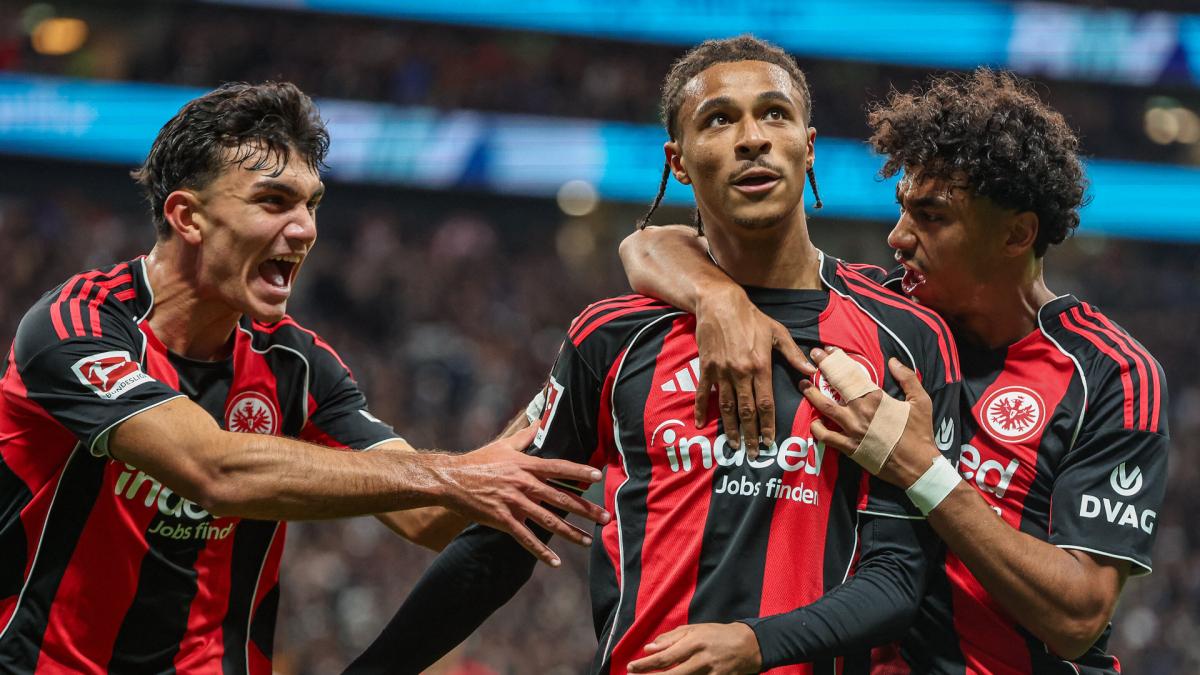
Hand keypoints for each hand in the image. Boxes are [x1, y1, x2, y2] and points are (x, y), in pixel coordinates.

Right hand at [438, 424, 609, 565]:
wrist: (451, 479)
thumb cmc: (478, 461)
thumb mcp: (503, 445)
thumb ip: (525, 436)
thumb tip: (539, 421)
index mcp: (526, 465)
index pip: (559, 468)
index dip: (579, 471)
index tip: (598, 476)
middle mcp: (524, 484)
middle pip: (561, 497)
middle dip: (585, 509)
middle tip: (605, 517)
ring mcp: (514, 503)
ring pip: (548, 520)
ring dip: (571, 532)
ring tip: (588, 540)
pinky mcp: (503, 520)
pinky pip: (526, 538)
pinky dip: (541, 551)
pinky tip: (555, 562)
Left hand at [627, 623, 761, 673]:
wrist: (749, 645)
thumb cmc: (717, 635)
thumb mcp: (695, 630)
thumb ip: (671, 638)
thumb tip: (649, 648)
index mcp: (694, 641)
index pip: (664, 656)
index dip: (646, 664)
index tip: (630, 667)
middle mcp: (701, 657)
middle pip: (671, 673)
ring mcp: (711, 672)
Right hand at [694, 286, 814, 456]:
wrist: (720, 303)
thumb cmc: (751, 317)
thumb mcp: (777, 332)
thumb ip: (793, 355)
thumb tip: (811, 372)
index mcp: (760, 366)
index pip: (766, 403)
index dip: (767, 425)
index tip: (769, 442)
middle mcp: (741, 373)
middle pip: (746, 411)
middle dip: (750, 434)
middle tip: (752, 453)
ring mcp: (722, 372)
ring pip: (726, 407)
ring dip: (730, 428)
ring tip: (733, 445)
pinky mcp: (706, 368)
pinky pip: (703, 393)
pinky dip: (701, 410)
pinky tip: (701, 424)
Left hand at [801, 350, 938, 487]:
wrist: (918, 467)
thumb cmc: (920, 434)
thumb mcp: (921, 402)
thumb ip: (908, 378)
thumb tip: (892, 361)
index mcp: (876, 398)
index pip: (851, 373)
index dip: (837, 359)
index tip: (827, 350)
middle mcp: (860, 412)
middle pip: (835, 385)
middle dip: (822, 369)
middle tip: (812, 357)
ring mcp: (852, 430)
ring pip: (825, 408)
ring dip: (812, 395)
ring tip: (803, 385)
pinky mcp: (849, 448)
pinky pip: (827, 437)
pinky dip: (817, 428)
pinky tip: (813, 421)